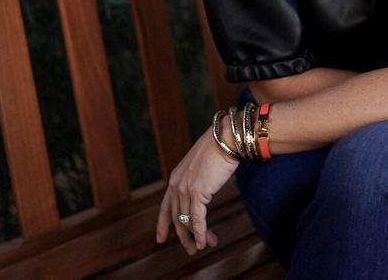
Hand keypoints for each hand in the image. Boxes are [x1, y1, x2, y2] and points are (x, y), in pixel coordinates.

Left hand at [154, 127, 240, 254]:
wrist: (226, 138)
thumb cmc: (219, 148)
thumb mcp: (203, 166)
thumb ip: (198, 180)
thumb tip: (204, 192)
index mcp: (176, 177)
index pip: (166, 206)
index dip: (162, 224)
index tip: (161, 238)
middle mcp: (176, 184)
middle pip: (176, 217)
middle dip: (184, 236)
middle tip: (191, 250)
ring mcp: (185, 189)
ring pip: (186, 221)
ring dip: (196, 237)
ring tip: (202, 246)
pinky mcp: (197, 193)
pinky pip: (197, 219)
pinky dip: (200, 233)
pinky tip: (204, 241)